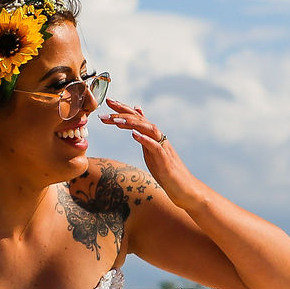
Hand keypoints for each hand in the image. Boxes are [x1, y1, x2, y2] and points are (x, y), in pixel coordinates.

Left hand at [101, 98, 206, 212]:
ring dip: (132, 123)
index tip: (108, 101)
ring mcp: (163, 148)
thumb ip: (144, 137)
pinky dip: (145, 139)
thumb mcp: (151, 151)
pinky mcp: (165, 160)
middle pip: (140, 119)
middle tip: (106, 107)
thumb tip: (135, 127)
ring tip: (117, 120)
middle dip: (122, 112)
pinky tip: (134, 135)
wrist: (183, 187)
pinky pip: (155, 146)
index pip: (137, 117)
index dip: (123, 108)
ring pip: (148, 129)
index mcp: (152, 136)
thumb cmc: (166, 170)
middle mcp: (158, 138)